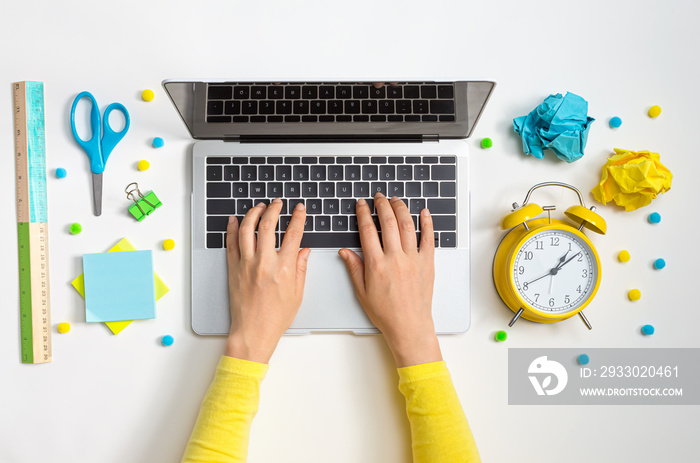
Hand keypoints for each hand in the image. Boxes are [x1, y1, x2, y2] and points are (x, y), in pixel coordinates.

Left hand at [224, 199, 309, 363]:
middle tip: (277, 203)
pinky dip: (233, 229)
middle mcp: (264, 263)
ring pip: (248, 229)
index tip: (299, 209)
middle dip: (274, 209)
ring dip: (253, 213)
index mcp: (283, 268)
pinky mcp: (233, 269)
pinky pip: (231, 243)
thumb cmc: (275, 318)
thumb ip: (301, 269)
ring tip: (258, 207)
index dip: (298, 217)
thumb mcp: (297, 294)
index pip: (293, 234)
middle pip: (268, 225)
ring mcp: (246, 264)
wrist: (253, 332)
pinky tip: (236, 220)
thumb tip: (304, 251)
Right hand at [339, 193, 441, 367]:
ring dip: (401, 209)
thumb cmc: (385, 312)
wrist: (409, 326)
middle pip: (388, 222)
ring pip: (407, 225)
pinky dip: (427, 223)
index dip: (363, 214)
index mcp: (376, 264)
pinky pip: (428, 238)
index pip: (367, 230)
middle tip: (378, 197)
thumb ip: (354, 268)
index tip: (361, 205)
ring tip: (396, 200)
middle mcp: (395, 258)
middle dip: (382, 205)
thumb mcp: (362, 291)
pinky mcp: (427, 263)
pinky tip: (424, 212)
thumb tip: (344, 251)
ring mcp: (413, 259)